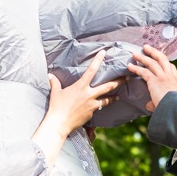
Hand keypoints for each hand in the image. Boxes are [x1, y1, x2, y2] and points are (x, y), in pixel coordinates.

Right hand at [33, 50, 122, 166]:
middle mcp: (89, 94)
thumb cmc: (57, 106)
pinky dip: (100, 106)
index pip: (91, 70)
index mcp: (81, 86)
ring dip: (114, 97)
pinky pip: (98, 108)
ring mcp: (92, 104)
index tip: (103, 52)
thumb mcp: (55, 92)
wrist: (60, 123)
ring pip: (107, 99)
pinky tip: (101, 107)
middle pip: (107, 86)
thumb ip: (55, 82)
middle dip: (118, 82)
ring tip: (119, 95)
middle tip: (126, 78)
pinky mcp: (92, 113)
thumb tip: (50, 76)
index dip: (98, 60)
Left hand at [128, 44, 176, 111]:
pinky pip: (144, 72)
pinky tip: (130, 66)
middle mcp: (170, 77)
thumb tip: (149, 105)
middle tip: (146, 47)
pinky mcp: (154, 81)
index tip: (160, 60)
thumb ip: (156, 103)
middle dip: (154, 52)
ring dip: (143, 57)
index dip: (165, 63)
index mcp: (176, 82)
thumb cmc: (175, 109)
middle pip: (162, 59)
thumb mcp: (169, 104)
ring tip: (135, 54)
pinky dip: (136, 68)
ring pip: (152, 62)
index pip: (171, 68)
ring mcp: (163, 77)